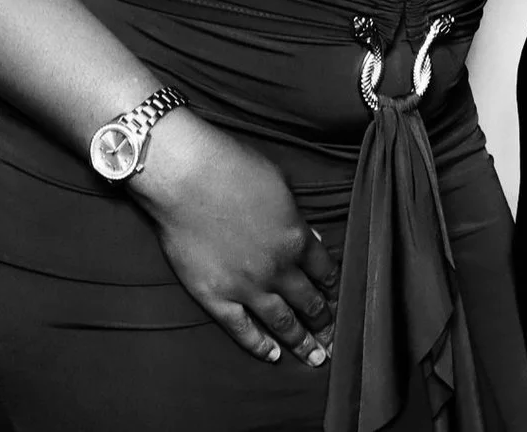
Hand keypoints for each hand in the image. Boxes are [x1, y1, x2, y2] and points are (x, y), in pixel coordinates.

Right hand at [133, 109, 339, 364]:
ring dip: (302, 342)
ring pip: (283, 322)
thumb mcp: (279, 185)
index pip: (326, 272)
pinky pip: (242, 330)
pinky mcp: (215, 297)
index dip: (335, 289)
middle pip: (310, 302)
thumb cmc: (231, 168)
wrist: (185, 176)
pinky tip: (273, 356)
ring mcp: (246, 286)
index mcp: (297, 238)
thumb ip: (297, 218)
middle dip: (325, 322)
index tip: (341, 302)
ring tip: (316, 358)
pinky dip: (259, 345)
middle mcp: (277, 268)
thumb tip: (312, 238)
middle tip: (335, 339)